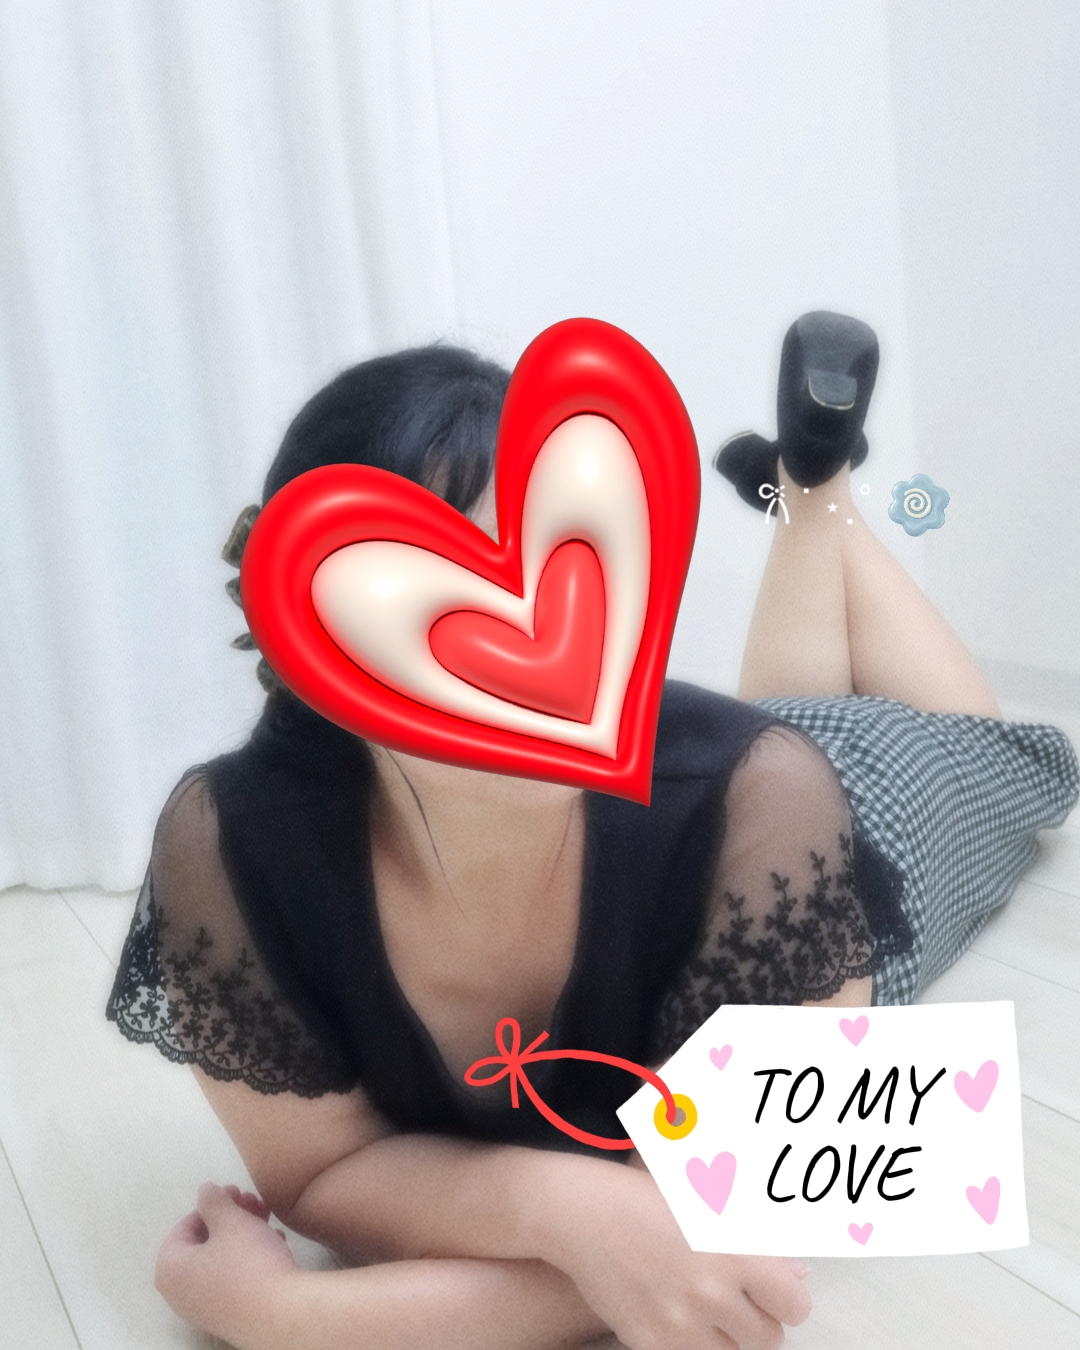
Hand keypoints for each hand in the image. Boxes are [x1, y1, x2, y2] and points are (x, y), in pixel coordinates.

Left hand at [156, 1183, 297, 1340]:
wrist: (279, 1315)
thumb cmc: (247, 1263)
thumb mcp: (231, 1221)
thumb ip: (214, 1201)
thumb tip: (204, 1190)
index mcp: (170, 1269)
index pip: (185, 1225)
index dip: (213, 1204)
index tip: (238, 1192)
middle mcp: (180, 1293)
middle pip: (204, 1242)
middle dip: (231, 1218)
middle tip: (255, 1203)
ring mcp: (203, 1308)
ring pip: (221, 1258)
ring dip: (244, 1233)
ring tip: (269, 1220)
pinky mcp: (228, 1315)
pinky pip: (232, 1278)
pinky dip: (250, 1258)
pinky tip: (275, 1244)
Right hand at [554, 1164, 810, 1349]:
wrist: (581, 1213)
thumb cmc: (644, 1197)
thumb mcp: (707, 1204)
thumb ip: (756, 1243)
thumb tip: (797, 1274)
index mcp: (732, 1251)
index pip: (794, 1305)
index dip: (785, 1299)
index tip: (772, 1292)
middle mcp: (711, 1292)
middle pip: (767, 1339)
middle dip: (755, 1320)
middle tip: (734, 1298)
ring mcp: (679, 1323)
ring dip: (725, 1338)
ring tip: (703, 1306)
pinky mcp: (650, 1343)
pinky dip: (688, 1345)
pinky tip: (675, 1315)